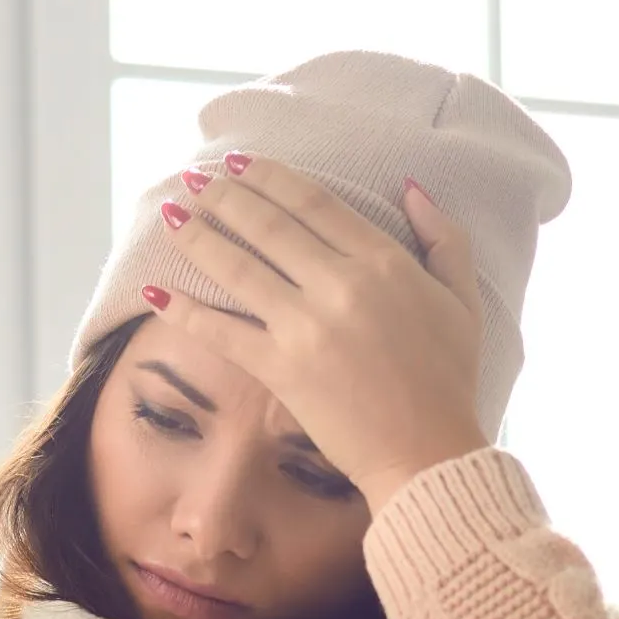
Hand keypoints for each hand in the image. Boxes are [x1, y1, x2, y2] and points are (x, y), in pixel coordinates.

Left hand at [145, 154, 489, 505]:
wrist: (429, 454)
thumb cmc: (450, 381)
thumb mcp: (464, 300)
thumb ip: (444, 238)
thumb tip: (410, 187)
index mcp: (384, 262)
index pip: (314, 203)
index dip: (271, 178)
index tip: (242, 164)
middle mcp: (340, 285)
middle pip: (268, 226)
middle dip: (225, 197)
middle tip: (197, 180)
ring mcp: (307, 327)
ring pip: (238, 268)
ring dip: (198, 237)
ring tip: (171, 216)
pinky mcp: (281, 370)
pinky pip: (222, 331)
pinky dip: (184, 309)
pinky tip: (154, 290)